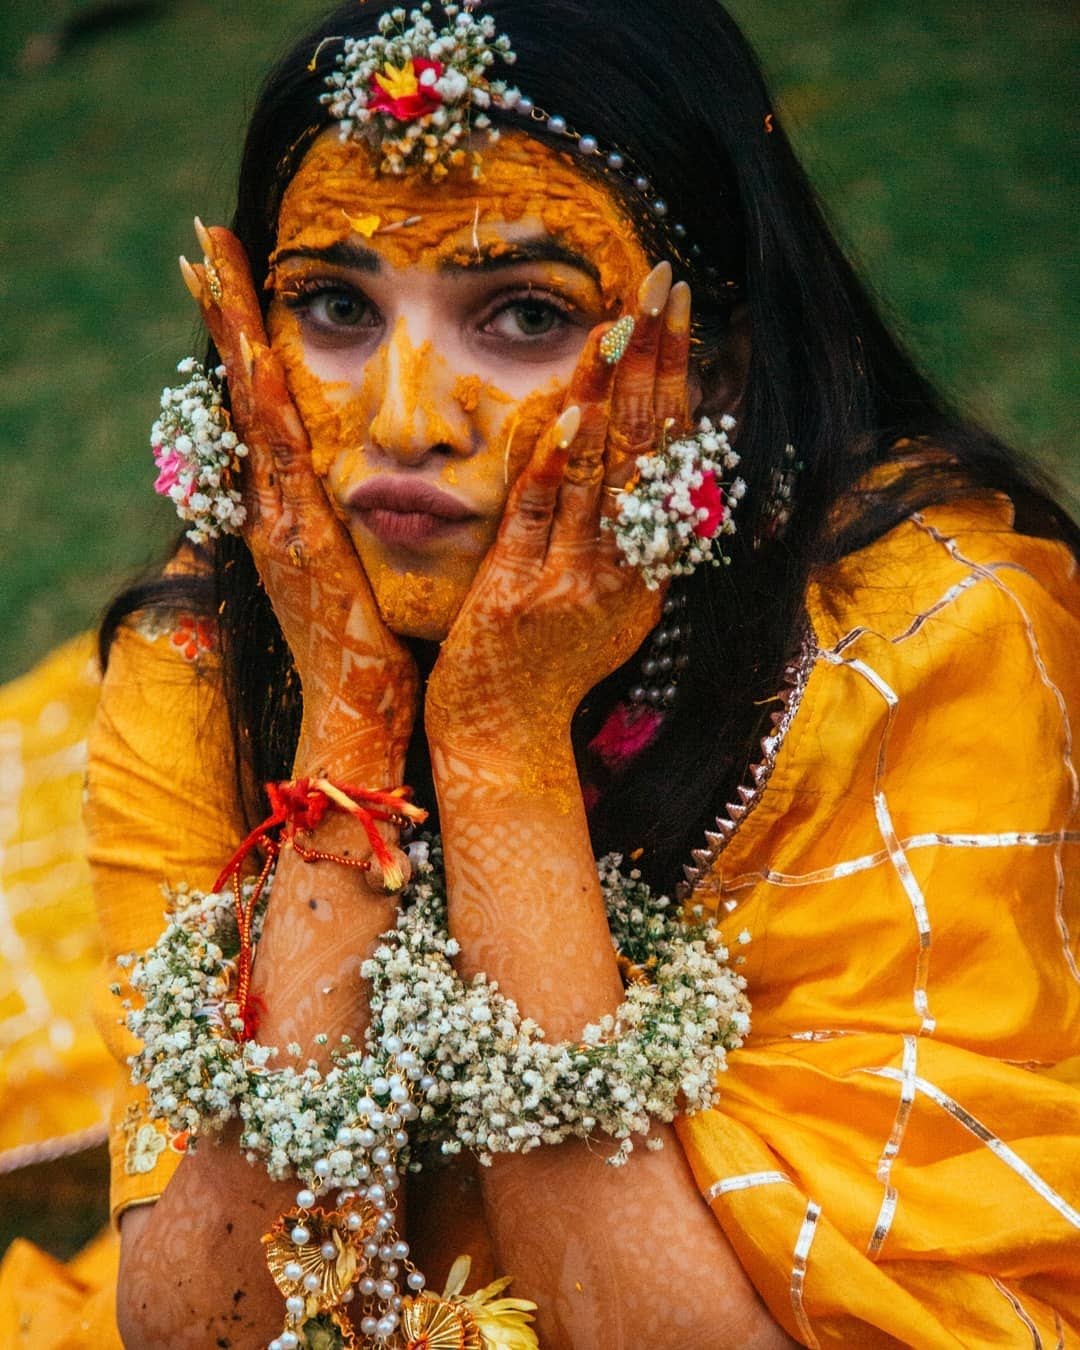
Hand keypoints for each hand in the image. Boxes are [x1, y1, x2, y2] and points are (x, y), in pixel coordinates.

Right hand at [180, 223, 417, 780]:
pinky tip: (261, 358)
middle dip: (222, 315)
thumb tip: (352, 479)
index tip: (230, 274)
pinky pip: (282, 466)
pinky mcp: (301, 545)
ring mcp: (278, 522)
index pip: (260, 404)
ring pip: (250, 412)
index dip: (244, 338)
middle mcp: (270, 505)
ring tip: (208, 265)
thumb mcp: (352, 565)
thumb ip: (341, 519)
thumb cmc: (368, 642)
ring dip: (231, 338)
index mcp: (287, 505)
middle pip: (240, 391)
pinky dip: (268, 411)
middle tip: (202, 240)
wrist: (358, 711)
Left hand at [425, 263, 691, 764]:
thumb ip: (619, 533)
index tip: (680, 312)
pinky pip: (544, 521)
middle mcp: (626, 572)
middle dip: (659, 361)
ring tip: (623, 323)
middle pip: (651, 453)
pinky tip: (571, 412)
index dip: (679, 380)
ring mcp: (577, 585)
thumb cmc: (544, 667)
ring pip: (605, 478)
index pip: (673, 456)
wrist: (503, 740)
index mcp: (648, 568)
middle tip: (665, 283)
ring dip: (615, 395)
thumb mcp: (601, 598)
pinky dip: (559, 466)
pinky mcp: (523, 598)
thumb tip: (629, 452)